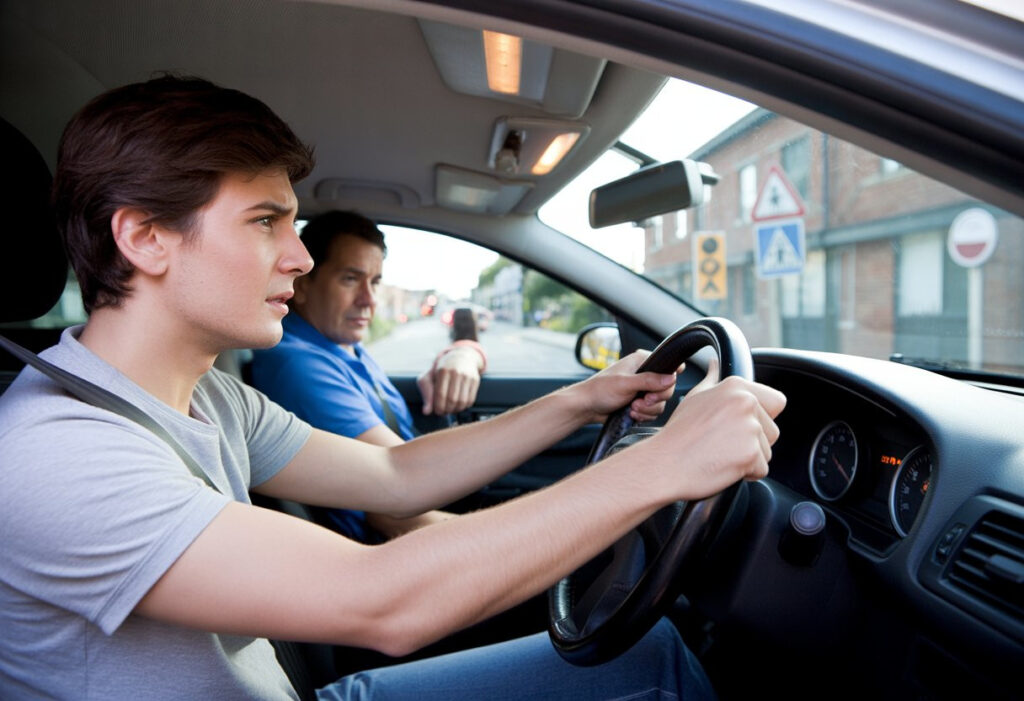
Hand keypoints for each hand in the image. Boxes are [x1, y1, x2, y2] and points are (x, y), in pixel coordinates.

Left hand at [418, 347, 481, 414]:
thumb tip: (426, 412)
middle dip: (447, 410)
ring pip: (462, 401)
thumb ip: (426, 394)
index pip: (440, 394)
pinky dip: (464, 406)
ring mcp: (467, 376)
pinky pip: (471, 400)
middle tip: (443, 412)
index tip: (437, 411)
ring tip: (450, 409)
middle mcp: (456, 372)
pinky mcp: (475, 380)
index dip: (438, 407)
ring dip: (456, 410)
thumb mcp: (428, 377)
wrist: (460, 357)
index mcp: (442, 371)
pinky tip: (458, 405)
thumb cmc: (441, 370)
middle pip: (452, 399)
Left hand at [574, 350, 678, 423]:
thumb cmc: (600, 390)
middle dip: (654, 400)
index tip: (657, 389)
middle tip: (640, 401)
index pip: (668, 366)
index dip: (669, 379)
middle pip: (667, 389)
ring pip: (660, 403)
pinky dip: (644, 415)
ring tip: (632, 408)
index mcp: (642, 361)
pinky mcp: (640, 403)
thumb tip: (671, 378)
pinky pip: (652, 412)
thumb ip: (649, 381)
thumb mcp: (625, 383)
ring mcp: (643, 389)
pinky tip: (631, 414)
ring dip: (647, 410)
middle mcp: (645, 374)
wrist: (588, 406)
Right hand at [646, 363, 786, 500]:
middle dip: (754, 441)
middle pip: (773, 430)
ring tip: (720, 454)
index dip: (761, 417)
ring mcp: (750, 428)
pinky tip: (722, 466)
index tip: (738, 425)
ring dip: (749, 458)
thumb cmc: (678, 434)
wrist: (664, 463)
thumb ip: (712, 380)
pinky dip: (745, 473)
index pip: (776, 402)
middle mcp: (746, 402)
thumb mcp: (695, 398)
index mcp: (736, 387)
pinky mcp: (751, 454)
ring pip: (767, 451)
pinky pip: (761, 469)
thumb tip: (715, 364)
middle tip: (723, 443)